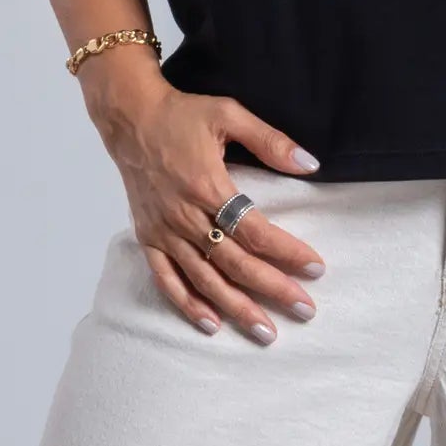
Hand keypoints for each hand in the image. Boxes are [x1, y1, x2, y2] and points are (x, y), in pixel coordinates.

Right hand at [87, 67, 326, 344]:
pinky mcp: (147, 238)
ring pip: (204, 279)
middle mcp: (185, 216)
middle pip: (235, 262)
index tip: (315, 268)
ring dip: (236, 308)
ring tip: (266, 331)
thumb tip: (310, 164)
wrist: (130, 117)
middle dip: (272, 288)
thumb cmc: (182, 114)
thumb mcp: (229, 113)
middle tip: (305, 309)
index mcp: (208, 186)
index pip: (255, 230)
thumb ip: (270, 140)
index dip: (287, 252)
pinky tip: (211, 324)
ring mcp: (164, 231)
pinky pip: (166, 279)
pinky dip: (187, 305)